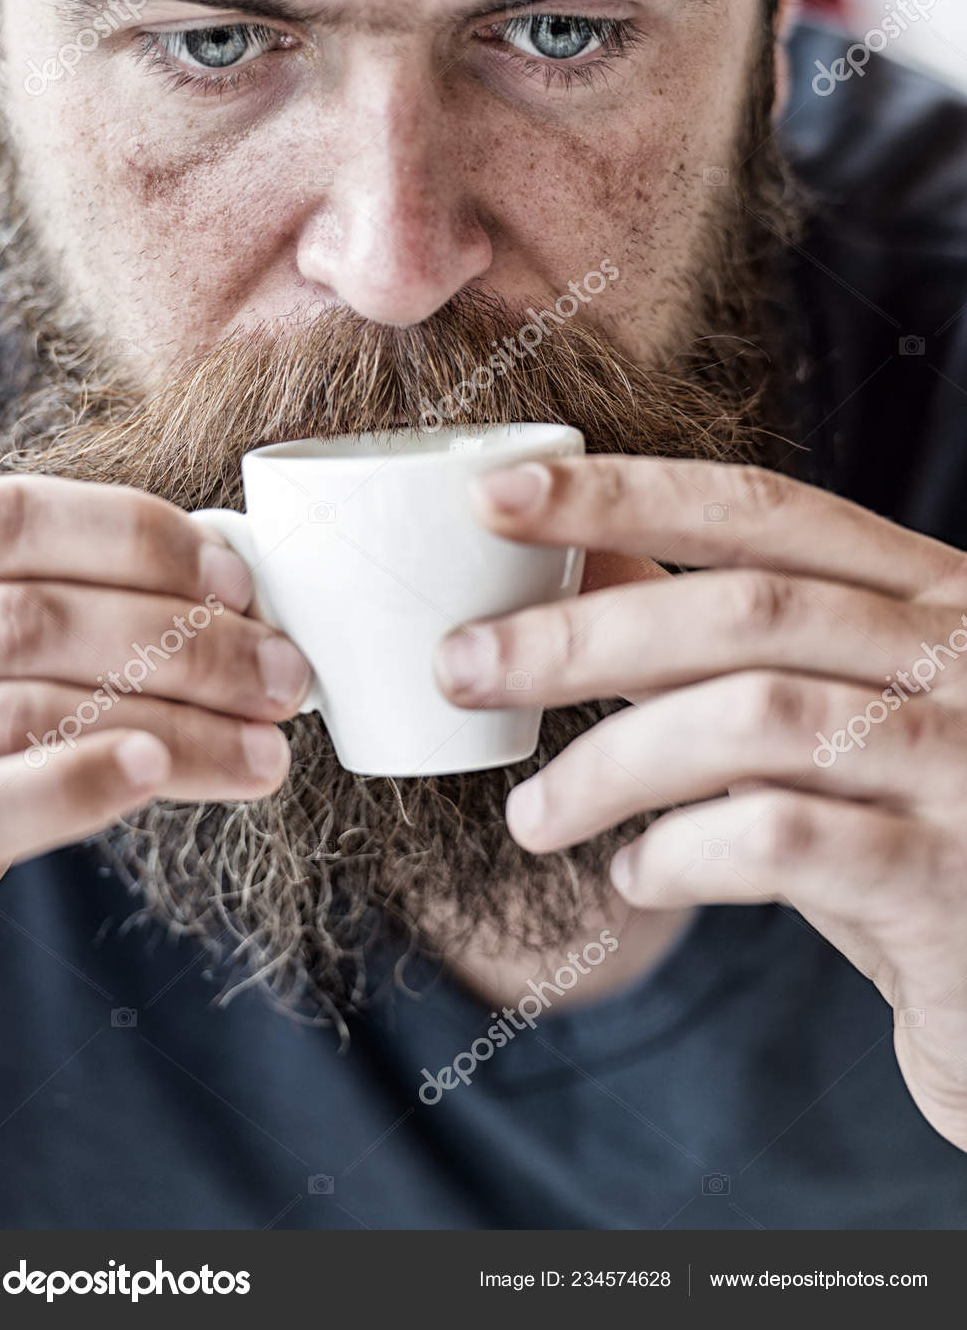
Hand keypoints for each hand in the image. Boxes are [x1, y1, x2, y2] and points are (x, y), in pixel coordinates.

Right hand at [0, 475, 310, 980]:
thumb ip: (41, 645)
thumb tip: (215, 618)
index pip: (3, 517)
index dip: (133, 539)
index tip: (239, 587)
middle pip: (28, 614)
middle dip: (183, 642)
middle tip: (283, 679)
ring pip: (16, 709)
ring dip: (168, 725)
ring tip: (261, 749)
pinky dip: (65, 786)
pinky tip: (153, 775)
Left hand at [435, 455, 966, 1151]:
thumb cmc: (911, 822)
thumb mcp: (823, 706)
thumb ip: (715, 635)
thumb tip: (579, 553)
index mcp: (926, 589)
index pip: (758, 509)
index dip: (619, 496)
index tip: (490, 499)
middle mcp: (959, 654)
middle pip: (744, 610)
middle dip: (578, 635)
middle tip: (459, 668)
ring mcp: (966, 762)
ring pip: (755, 720)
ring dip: (610, 763)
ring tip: (530, 814)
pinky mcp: (950, 880)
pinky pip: (784, 843)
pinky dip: (683, 853)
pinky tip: (636, 875)